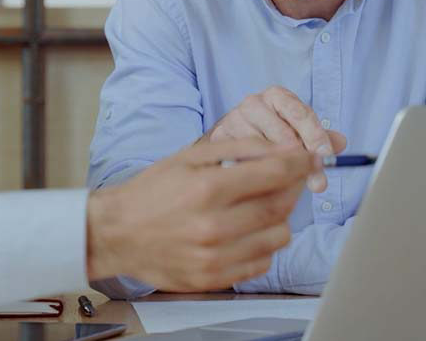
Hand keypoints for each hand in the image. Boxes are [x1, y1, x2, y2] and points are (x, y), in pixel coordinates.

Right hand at [86, 138, 317, 291]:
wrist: (116, 233)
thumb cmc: (153, 191)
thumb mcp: (191, 156)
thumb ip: (239, 148)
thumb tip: (282, 148)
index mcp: (208, 188)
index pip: (274, 174)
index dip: (299, 163)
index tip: (309, 159)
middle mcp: (213, 226)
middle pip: (280, 206)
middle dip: (293, 187)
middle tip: (289, 179)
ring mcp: (214, 257)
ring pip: (278, 237)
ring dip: (279, 218)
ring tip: (263, 207)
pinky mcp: (214, 279)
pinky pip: (261, 263)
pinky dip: (263, 245)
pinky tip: (247, 231)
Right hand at [201, 86, 345, 191]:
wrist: (233, 139)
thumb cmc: (272, 133)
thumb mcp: (298, 131)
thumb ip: (320, 138)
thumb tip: (341, 143)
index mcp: (277, 95)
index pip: (300, 114)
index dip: (316, 137)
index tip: (327, 158)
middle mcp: (254, 103)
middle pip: (284, 135)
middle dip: (303, 162)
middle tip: (317, 184)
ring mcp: (234, 120)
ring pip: (265, 151)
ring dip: (282, 171)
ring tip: (293, 184)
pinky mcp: (220, 139)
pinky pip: (244, 161)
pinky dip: (258, 174)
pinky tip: (268, 184)